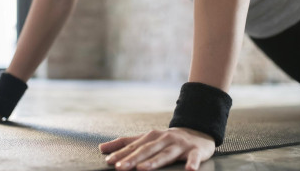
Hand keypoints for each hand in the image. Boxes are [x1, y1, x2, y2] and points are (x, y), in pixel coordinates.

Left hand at [99, 127, 215, 170]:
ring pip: (166, 154)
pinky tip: (189, 170)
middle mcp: (164, 139)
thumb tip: (102, 148)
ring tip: (143, 169)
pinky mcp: (195, 150)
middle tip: (120, 167)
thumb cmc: (168, 139)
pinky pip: (194, 157)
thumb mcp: (147, 139)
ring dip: (154, 161)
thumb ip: (126, 144)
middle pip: (147, 150)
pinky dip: (192, 163)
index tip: (109, 161)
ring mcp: (180, 145)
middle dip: (133, 159)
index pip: (134, 146)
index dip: (121, 153)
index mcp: (152, 137)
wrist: (197, 132)